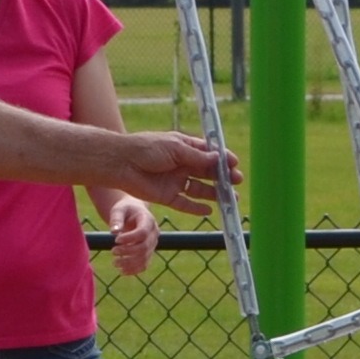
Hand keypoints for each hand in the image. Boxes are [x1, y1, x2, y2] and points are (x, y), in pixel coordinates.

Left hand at [103, 195, 158, 276]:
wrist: (133, 214)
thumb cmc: (125, 210)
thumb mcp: (119, 209)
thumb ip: (116, 218)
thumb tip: (114, 231)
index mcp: (148, 220)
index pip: (142, 233)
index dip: (129, 238)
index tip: (116, 239)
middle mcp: (154, 234)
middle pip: (144, 247)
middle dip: (127, 251)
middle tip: (113, 251)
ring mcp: (152, 245)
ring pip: (144, 258)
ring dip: (129, 264)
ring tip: (114, 263)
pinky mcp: (148, 253)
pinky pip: (144, 265)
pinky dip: (133, 270)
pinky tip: (121, 271)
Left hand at [108, 130, 232, 214]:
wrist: (122, 163)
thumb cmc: (147, 149)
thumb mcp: (175, 148)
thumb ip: (197, 157)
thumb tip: (218, 159)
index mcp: (184, 148)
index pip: (208, 154)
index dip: (222, 159)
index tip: (235, 163)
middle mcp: (182, 165)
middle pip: (207, 173)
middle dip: (223, 177)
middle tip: (237, 181)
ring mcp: (175, 181)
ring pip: (200, 189)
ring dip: (215, 194)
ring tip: (231, 198)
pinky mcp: (167, 196)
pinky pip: (185, 204)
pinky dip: (197, 208)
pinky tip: (210, 210)